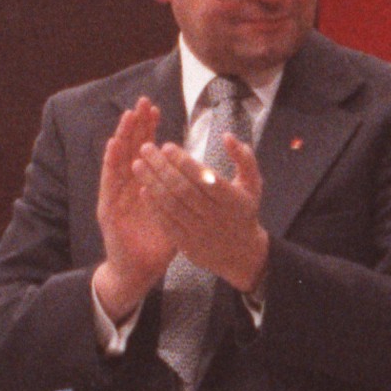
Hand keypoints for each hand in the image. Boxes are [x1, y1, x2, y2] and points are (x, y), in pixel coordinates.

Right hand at [93, 96, 177, 319]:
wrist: (139, 269)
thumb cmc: (158, 242)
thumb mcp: (178, 213)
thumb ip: (186, 194)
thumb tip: (205, 175)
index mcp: (144, 183)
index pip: (146, 150)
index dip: (150, 130)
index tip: (156, 109)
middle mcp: (127, 185)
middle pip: (130, 148)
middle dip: (136, 125)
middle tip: (142, 102)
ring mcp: (116, 195)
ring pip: (118, 159)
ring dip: (122, 137)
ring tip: (128, 116)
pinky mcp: (108, 207)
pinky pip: (109, 182)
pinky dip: (111, 162)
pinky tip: (114, 146)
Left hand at [137, 133, 270, 293]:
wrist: (242, 254)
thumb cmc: (243, 211)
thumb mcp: (253, 184)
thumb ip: (244, 159)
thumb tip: (227, 136)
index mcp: (232, 199)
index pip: (203, 177)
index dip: (183, 161)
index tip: (166, 146)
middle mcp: (216, 216)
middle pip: (183, 189)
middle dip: (161, 167)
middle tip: (145, 148)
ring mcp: (201, 232)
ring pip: (172, 205)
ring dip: (152, 183)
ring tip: (138, 165)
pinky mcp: (188, 245)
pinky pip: (167, 224)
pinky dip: (154, 207)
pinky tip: (144, 190)